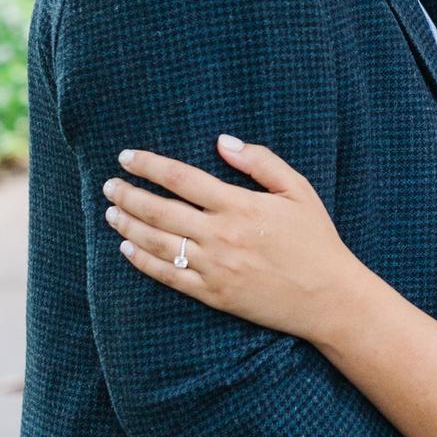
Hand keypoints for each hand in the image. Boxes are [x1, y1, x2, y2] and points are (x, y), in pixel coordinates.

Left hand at [102, 137, 359, 343]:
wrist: (327, 295)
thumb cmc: (316, 238)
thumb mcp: (298, 189)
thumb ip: (261, 161)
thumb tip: (223, 141)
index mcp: (240, 205)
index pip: (181, 178)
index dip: (149, 165)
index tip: (127, 157)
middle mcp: (221, 236)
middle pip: (160, 210)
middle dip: (129, 194)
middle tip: (109, 184)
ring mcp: (214, 268)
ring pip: (157, 243)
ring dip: (128, 225)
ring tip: (111, 212)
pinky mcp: (213, 295)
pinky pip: (168, 276)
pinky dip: (143, 261)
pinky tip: (127, 249)